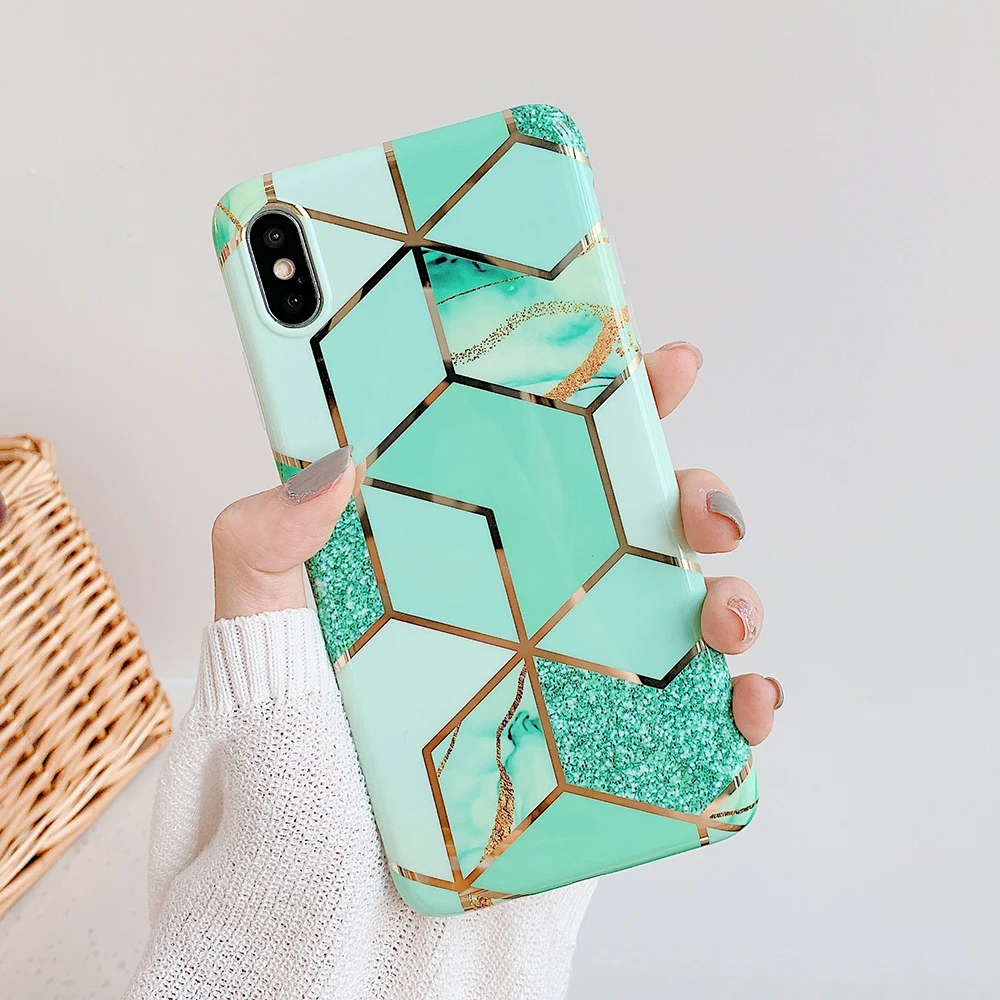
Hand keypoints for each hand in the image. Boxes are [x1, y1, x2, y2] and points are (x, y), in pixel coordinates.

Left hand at [211, 340, 780, 743]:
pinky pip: (700, 718)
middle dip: (697, 498)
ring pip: (691, 610)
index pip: (554, 451)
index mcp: (475, 546)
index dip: (618, 398)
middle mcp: (540, 597)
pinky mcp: (610, 748)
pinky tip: (745, 703)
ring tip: (722, 619)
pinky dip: (744, 704)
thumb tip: (331, 461)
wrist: (330, 877)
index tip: (665, 366)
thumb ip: (264, 538)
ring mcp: (583, 670)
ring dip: (734, 598)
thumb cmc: (298, 745)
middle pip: (645, 523)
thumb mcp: (264, 624)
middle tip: (702, 512)